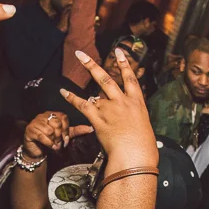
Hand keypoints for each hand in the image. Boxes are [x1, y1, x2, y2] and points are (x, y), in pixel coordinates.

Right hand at [22, 111, 93, 158]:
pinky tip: (50, 147)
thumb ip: (76, 131)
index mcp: (53, 114)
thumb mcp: (65, 135)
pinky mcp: (29, 129)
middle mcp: (44, 115)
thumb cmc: (51, 141)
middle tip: (59, 143)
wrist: (37, 150)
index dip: (66, 129)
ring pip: (49, 130)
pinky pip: (42, 136)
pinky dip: (48, 143)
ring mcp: (36, 121)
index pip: (63, 117)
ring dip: (54, 141)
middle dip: (60, 136)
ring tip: (54, 145)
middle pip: (56, 123)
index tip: (66, 139)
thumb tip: (91, 128)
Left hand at [61, 48, 157, 167]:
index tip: (119, 53)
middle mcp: (123, 102)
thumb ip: (135, 121)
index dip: (124, 64)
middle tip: (82, 55)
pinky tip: (64, 92)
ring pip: (95, 91)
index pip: (130, 78)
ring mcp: (110, 109)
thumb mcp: (144, 128)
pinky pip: (82, 105)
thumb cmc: (143, 147)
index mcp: (137, 103)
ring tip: (77, 60)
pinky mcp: (98, 119)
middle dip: (93, 65)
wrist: (136, 154)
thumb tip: (132, 124)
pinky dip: (72, 98)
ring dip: (85, 76)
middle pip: (107, 79)